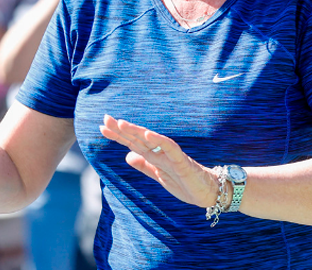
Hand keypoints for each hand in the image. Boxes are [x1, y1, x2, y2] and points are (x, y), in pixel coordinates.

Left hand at [100, 114, 220, 207]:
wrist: (209, 192)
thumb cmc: (185, 183)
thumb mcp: (159, 176)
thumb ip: (144, 165)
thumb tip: (127, 156)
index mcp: (154, 157)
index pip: (133, 143)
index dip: (118, 135)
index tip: (102, 127)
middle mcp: (161, 153)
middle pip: (138, 138)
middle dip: (122, 129)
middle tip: (105, 118)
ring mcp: (171, 156)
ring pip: (151, 141)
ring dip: (136, 131)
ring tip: (121, 123)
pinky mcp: (182, 162)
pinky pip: (170, 149)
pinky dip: (159, 141)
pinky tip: (148, 134)